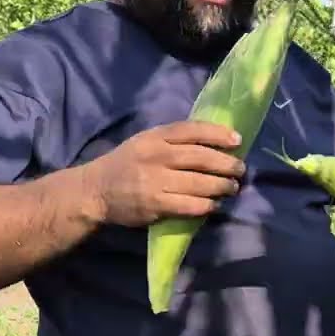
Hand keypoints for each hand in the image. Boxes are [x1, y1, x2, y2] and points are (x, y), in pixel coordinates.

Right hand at [81, 120, 246, 226]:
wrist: (94, 191)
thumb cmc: (126, 164)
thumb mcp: (145, 142)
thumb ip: (173, 140)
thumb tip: (216, 142)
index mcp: (154, 137)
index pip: (191, 130)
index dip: (218, 134)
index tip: (238, 140)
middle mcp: (156, 156)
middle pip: (201, 157)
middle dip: (226, 164)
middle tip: (240, 169)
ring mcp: (155, 181)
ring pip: (200, 183)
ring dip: (222, 186)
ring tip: (232, 187)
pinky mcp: (155, 204)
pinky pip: (190, 205)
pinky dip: (207, 205)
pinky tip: (214, 205)